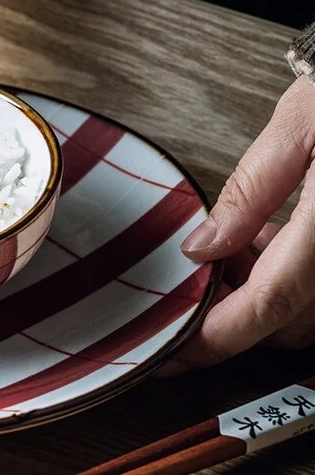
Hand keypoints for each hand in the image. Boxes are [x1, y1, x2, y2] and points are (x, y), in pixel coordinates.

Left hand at [160, 75, 314, 374]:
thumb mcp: (302, 122)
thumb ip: (251, 190)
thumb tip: (202, 248)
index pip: (269, 303)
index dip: (215, 337)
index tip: (172, 352)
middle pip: (288, 324)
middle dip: (233, 314)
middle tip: (194, 278)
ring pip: (308, 315)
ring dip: (261, 299)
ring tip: (234, 249)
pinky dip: (289, 281)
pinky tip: (271, 241)